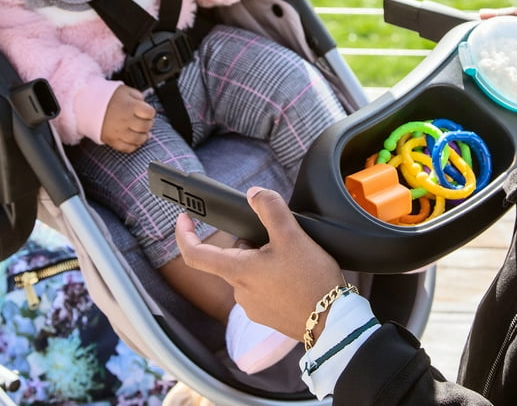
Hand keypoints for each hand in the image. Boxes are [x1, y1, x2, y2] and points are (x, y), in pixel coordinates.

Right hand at [101, 85, 155, 151]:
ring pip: (139, 139)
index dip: (150, 112)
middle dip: (148, 124)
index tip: (147, 112)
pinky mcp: (112, 140)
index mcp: (130, 106)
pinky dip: (133, 146)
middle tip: (144, 122)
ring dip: (143, 136)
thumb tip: (145, 104)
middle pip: (146, 126)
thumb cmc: (106, 97)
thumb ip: (138, 96)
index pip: (150, 113)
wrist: (86, 105)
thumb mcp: (124, 90)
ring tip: (141, 132)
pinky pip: (127, 148)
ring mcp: (118, 132)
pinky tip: (134, 140)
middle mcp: (125, 120)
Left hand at [175, 187, 345, 339]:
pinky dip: (274, 276)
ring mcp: (253, 306)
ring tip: (294, 258)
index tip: (184, 219)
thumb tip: (254, 194)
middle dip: (251, 241)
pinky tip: (296, 276)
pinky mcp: (268, 314)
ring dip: (264, 259)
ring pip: (249, 271)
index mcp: (238, 271)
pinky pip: (262, 287)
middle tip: (278, 237)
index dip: (184, 234)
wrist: (333, 322)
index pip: (195, 255)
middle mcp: (239, 291)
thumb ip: (270, 209)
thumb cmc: (311, 281)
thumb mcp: (292, 235)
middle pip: (232, 257)